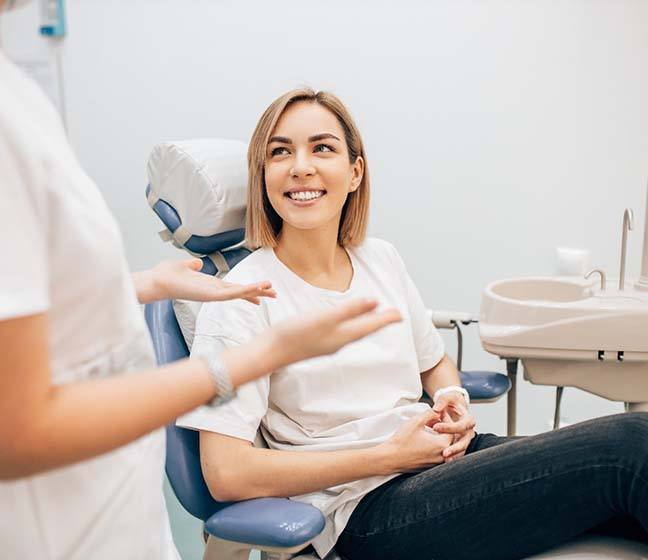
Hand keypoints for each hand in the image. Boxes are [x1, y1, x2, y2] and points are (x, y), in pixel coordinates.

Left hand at [151, 258, 276, 303]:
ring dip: (256, 291)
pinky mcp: (210, 296)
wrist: (157, 280)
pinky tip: (255, 289)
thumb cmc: (167, 275)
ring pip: (240, 294)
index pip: (235, 288)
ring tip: (272, 290)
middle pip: (242, 292)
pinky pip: (231, 294)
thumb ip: (193, 265)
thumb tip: (197, 263)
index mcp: (211, 285)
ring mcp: (213, 295)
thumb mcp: (184, 266)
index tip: (262, 291)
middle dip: (259, 293)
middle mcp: (214, 291)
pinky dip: (244, 291)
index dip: (249, 289)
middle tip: (276, 294)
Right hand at [274, 299, 401, 364]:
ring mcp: (328, 343)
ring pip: (354, 332)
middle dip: (380, 322)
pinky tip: (346, 324)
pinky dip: (351, 326)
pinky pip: (342, 333)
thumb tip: (374, 302)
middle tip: (394, 316)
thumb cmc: (295, 334)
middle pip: (365, 330)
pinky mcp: (317, 342)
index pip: (371, 326)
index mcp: (344, 335)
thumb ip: (349, 310)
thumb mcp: (325, 318)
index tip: (401, 315)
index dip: (386, 319)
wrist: (271, 352)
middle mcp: (339, 342)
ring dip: (366, 324)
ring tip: (374, 317)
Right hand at [380, 410, 453, 473]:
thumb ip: (430, 413)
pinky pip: (437, 454)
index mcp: (442, 444)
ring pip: (444, 447)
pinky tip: (424, 439)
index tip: (437, 413)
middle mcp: (442, 456)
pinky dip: (434, 446)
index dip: (445, 419)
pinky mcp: (429, 467)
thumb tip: (438, 412)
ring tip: (428, 428)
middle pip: (449, 438)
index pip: (451, 429)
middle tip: (433, 420)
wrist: (391, 458)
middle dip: (443, 428)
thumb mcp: (416, 421)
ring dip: (439, 437)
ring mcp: (436, 463)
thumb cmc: (403, 440)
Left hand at [431, 392, 475, 462]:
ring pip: (462, 450)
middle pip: (465, 442)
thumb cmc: (451, 402)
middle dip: (455, 448)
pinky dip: (452, 457)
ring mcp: (465, 439)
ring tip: (445, 460)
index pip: (461, 426)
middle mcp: (469, 431)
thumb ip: (442, 401)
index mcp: (469, 420)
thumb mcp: (447, 397)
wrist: (454, 407)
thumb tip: (436, 409)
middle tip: (444, 452)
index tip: (434, 427)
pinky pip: (458, 453)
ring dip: (454, 456)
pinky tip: (444, 462)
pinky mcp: (459, 444)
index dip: (448, 427)